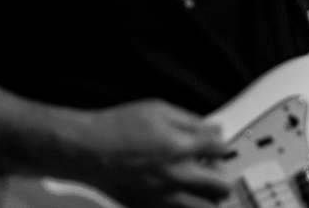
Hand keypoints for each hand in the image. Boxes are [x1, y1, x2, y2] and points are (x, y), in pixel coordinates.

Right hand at [83, 99, 231, 207]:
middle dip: (222, 175)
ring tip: (200, 185)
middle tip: (212, 168)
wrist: (87, 150)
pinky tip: (178, 192)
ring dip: (209, 197)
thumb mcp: (158, 110)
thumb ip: (190, 121)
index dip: (221, 144)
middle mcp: (176, 176)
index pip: (220, 150)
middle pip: (221, 186)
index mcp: (180, 147)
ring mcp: (163, 197)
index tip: (217, 144)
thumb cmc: (117, 127)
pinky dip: (185, 205)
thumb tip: (213, 129)